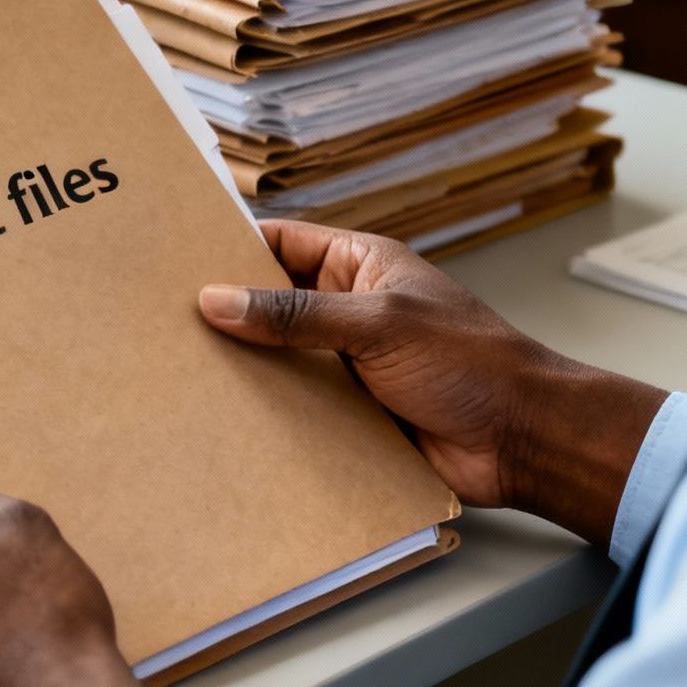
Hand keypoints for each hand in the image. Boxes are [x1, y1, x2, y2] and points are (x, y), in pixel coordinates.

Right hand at [198, 219, 666, 545]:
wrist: (526, 442)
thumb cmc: (475, 365)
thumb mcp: (379, 325)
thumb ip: (296, 317)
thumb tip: (217, 300)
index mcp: (360, 267)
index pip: (280, 244)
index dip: (229, 249)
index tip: (173, 259)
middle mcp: (348, 310)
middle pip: (268, 305)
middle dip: (224, 315)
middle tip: (161, 324)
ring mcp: (346, 363)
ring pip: (275, 359)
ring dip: (242, 370)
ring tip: (179, 373)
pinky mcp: (347, 413)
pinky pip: (293, 408)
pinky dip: (265, 414)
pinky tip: (223, 420)